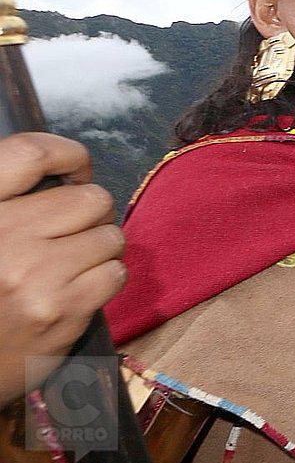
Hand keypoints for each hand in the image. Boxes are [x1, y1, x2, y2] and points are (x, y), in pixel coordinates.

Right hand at [0, 133, 125, 405]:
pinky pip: (115, 274)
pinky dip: (106, 280)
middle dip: (93, 214)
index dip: (66, 154)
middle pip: (89, 198)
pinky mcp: (61, 309)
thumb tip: (71, 178)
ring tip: (74, 266)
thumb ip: (14, 203)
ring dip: (101, 250)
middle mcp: (2, 234)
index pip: (29, 153)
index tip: (77, 170)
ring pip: (110, 237)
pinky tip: (80, 290)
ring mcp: (31, 273)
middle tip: (76, 233)